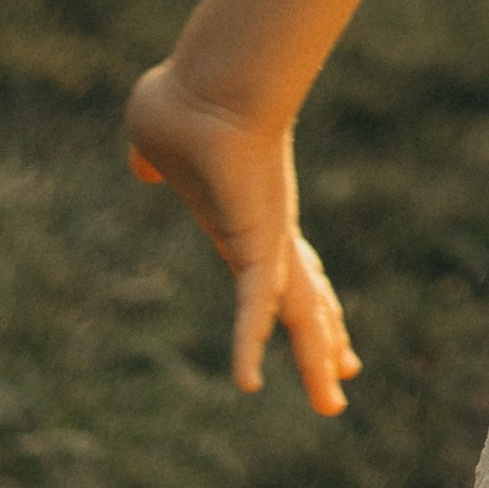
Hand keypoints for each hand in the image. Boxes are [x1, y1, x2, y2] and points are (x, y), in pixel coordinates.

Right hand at [124, 62, 360, 416]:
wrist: (205, 84)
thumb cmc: (185, 101)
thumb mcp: (158, 142)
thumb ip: (155, 161)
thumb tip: (145, 165)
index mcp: (248, 218)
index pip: (281, 271)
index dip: (300, 298)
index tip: (321, 323)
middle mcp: (268, 234)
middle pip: (304, 299)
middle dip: (322, 341)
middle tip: (344, 379)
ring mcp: (268, 241)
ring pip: (297, 314)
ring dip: (313, 360)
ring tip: (334, 403)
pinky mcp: (256, 245)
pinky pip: (254, 307)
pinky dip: (248, 344)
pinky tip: (249, 381)